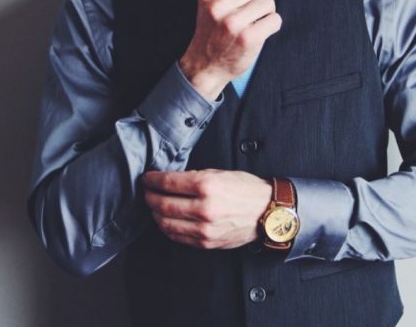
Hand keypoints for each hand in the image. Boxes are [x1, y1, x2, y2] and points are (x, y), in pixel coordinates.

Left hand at [140, 168, 272, 249]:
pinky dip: (167, 228)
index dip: (152, 180)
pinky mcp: (206, 242)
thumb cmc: (246, 190)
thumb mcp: (221, 173)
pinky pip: (178, 237)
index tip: (147, 178)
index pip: (167, 183)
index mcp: (207, 186)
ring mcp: (204, 228)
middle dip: (149, 197)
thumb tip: (171, 180)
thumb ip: (194, 177)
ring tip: (154, 206)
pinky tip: (167, 220)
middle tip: (147, 192)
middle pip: (162, 204)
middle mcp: (204, 208)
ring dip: (155, 214)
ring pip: (166, 223)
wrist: (268, 213)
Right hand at [179, 0, 281, 100]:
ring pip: (267, 2)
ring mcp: (232, 22)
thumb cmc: (213, 32)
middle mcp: (218, 6)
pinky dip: (271, 25)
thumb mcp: (217, 2)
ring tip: (253, 23)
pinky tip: (259, 32)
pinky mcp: (248, 37)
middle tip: (250, 13)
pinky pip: (275, 20)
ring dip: (266, 12)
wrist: (205, 65)